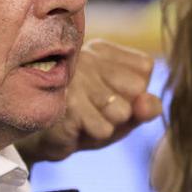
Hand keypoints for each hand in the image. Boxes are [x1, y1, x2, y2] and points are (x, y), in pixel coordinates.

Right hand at [16, 39, 163, 163]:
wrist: (43, 140)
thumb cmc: (88, 120)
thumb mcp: (124, 114)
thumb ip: (146, 107)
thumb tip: (148, 102)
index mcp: (101, 50)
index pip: (144, 67)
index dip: (135, 92)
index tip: (110, 95)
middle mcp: (86, 56)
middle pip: (135, 88)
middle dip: (124, 109)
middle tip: (96, 109)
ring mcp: (73, 78)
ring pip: (121, 110)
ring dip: (108, 123)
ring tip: (86, 117)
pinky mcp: (64, 103)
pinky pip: (104, 128)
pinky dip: (94, 134)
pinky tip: (76, 125)